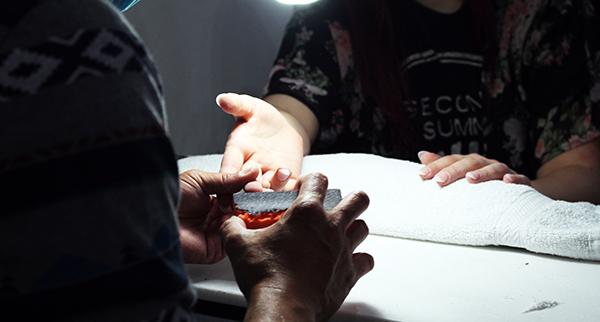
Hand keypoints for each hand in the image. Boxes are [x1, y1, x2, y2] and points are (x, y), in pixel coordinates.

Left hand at [178, 168, 258, 263]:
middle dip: (256, 197)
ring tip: (258, 200)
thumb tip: (251, 171)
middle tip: (260, 190)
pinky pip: (239, 238)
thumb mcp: (200, 180)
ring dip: (255, 211)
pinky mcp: (220, 247)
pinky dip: (247, 228)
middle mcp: (220, 214)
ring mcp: (221, 230)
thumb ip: (227, 179)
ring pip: (247, 222)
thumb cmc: (169, 198)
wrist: (153, 221)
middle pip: (248, 207)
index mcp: (215, 197)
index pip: (241, 192)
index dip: (251, 186)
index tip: (258, 180)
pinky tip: (250, 216)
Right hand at [217, 93, 303, 191]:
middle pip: (244, 185)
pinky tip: (289, 176)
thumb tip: (223, 99)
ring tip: (276, 177)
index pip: (227, 168)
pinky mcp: (285, 181)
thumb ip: (238, 105)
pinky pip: (285, 189)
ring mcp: (266, 177)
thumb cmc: (263, 119)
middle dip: (248, 188)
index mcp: (235, 153)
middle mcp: (249, 169)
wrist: (285, 128)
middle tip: (253, 187)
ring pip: (265, 191)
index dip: (227, 177)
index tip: (229, 179)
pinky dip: (286, 188)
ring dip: (269, 189)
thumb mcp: (251, 108)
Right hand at [221, 173, 373, 320]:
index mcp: (306, 213)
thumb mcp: (239, 245)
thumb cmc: (265, 276)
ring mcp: (343, 249)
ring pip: (363, 228)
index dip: (312, 180)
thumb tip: (229, 222)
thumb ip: (233, 228)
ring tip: (345, 230)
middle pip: (357, 200)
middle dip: (351, 199)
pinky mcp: (349, 273)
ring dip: (355, 227)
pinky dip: (360, 259)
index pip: (319, 180)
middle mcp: (330, 227)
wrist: (282, 307)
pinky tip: (350, 261)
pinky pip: (366, 260)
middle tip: (339, 204)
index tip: (306, 187)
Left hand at [418, 151, 530, 186]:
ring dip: (482, 172)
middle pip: (470, 162)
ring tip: (470, 179)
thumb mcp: (462, 176)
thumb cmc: (484, 185)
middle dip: (454, 170)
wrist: (518, 192)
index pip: (452, 160)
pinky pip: (521, 179)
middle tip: (439, 181)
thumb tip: (422, 154)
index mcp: (471, 162)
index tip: (421, 176)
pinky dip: (515, 178)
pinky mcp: (522, 183)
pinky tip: (507, 181)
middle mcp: (486, 163)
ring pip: (494, 167)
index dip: (436, 166)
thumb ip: (444, 166)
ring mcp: (505, 171)